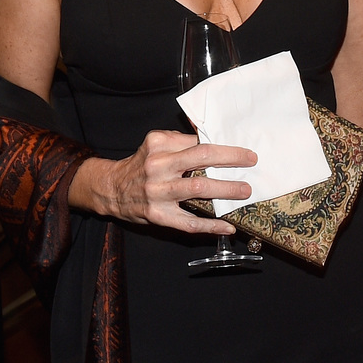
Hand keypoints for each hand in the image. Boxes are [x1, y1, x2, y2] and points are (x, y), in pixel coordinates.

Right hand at [80, 129, 255, 234]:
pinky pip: (189, 222)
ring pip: (198, 189)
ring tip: (244, 191)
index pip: (197, 142)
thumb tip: (211, 136)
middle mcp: (158, 167)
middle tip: (251, 161)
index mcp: (159, 145)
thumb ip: (180, 140)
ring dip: (226, 190)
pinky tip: (227, 227)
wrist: (111, 189)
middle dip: (230, 160)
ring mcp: (158, 192)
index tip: (243, 152)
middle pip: (201, 159)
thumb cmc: (140, 165)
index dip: (224, 147)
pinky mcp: (158, 215)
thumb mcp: (155, 144)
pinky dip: (210, 226)